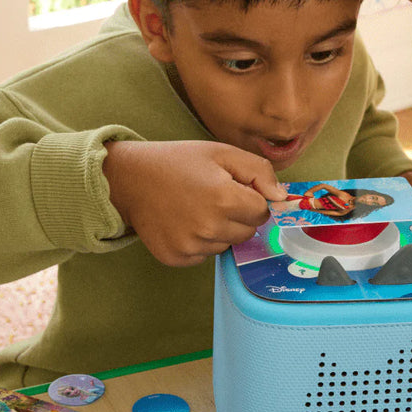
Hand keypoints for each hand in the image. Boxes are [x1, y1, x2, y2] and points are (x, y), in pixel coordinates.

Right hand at [103, 140, 286, 266]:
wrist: (129, 178)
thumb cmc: (178, 162)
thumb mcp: (222, 153)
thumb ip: (259, 171)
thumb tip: (281, 198)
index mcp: (225, 199)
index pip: (262, 211)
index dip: (250, 198)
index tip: (231, 188)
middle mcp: (209, 227)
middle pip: (248, 231)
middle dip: (238, 215)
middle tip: (212, 197)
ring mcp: (191, 246)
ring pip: (227, 244)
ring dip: (220, 230)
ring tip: (195, 209)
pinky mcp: (177, 258)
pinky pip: (205, 255)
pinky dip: (200, 242)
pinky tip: (184, 222)